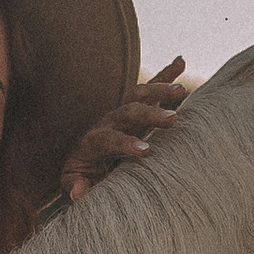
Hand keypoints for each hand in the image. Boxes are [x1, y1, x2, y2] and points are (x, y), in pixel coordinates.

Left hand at [61, 58, 187, 200]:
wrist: (82, 162)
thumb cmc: (81, 177)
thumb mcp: (74, 185)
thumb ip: (75, 187)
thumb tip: (79, 192)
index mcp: (91, 143)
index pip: (107, 140)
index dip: (125, 143)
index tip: (146, 151)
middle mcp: (106, 123)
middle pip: (126, 112)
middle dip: (149, 114)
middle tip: (172, 119)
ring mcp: (121, 114)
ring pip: (138, 96)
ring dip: (158, 90)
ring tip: (180, 90)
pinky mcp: (134, 110)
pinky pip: (149, 90)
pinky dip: (164, 75)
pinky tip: (180, 62)